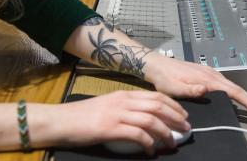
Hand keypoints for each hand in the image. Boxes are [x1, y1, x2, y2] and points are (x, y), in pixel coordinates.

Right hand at [51, 90, 189, 154]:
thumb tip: (146, 121)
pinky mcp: (110, 128)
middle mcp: (122, 101)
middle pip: (158, 105)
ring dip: (165, 132)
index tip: (183, 115)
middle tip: (185, 129)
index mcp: (123, 94)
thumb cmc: (82, 117)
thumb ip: (125, 110)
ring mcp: (116, 113)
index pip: (155, 96)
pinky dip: (148, 143)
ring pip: (151, 119)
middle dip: (176, 117)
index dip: (173, 105)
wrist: (61, 121)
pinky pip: (137, 134)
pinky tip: (152, 151)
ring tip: (172, 143)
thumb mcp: (107, 107)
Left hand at [142, 53, 246, 114]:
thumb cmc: (165, 78)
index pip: (233, 91)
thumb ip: (191, 90)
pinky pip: (223, 83)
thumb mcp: (176, 88)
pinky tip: (231, 96)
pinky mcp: (205, 73)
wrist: (158, 65)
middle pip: (235, 87)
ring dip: (240, 95)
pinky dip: (232, 90)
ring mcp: (209, 72)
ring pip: (230, 85)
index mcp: (207, 79)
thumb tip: (206, 90)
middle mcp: (211, 74)